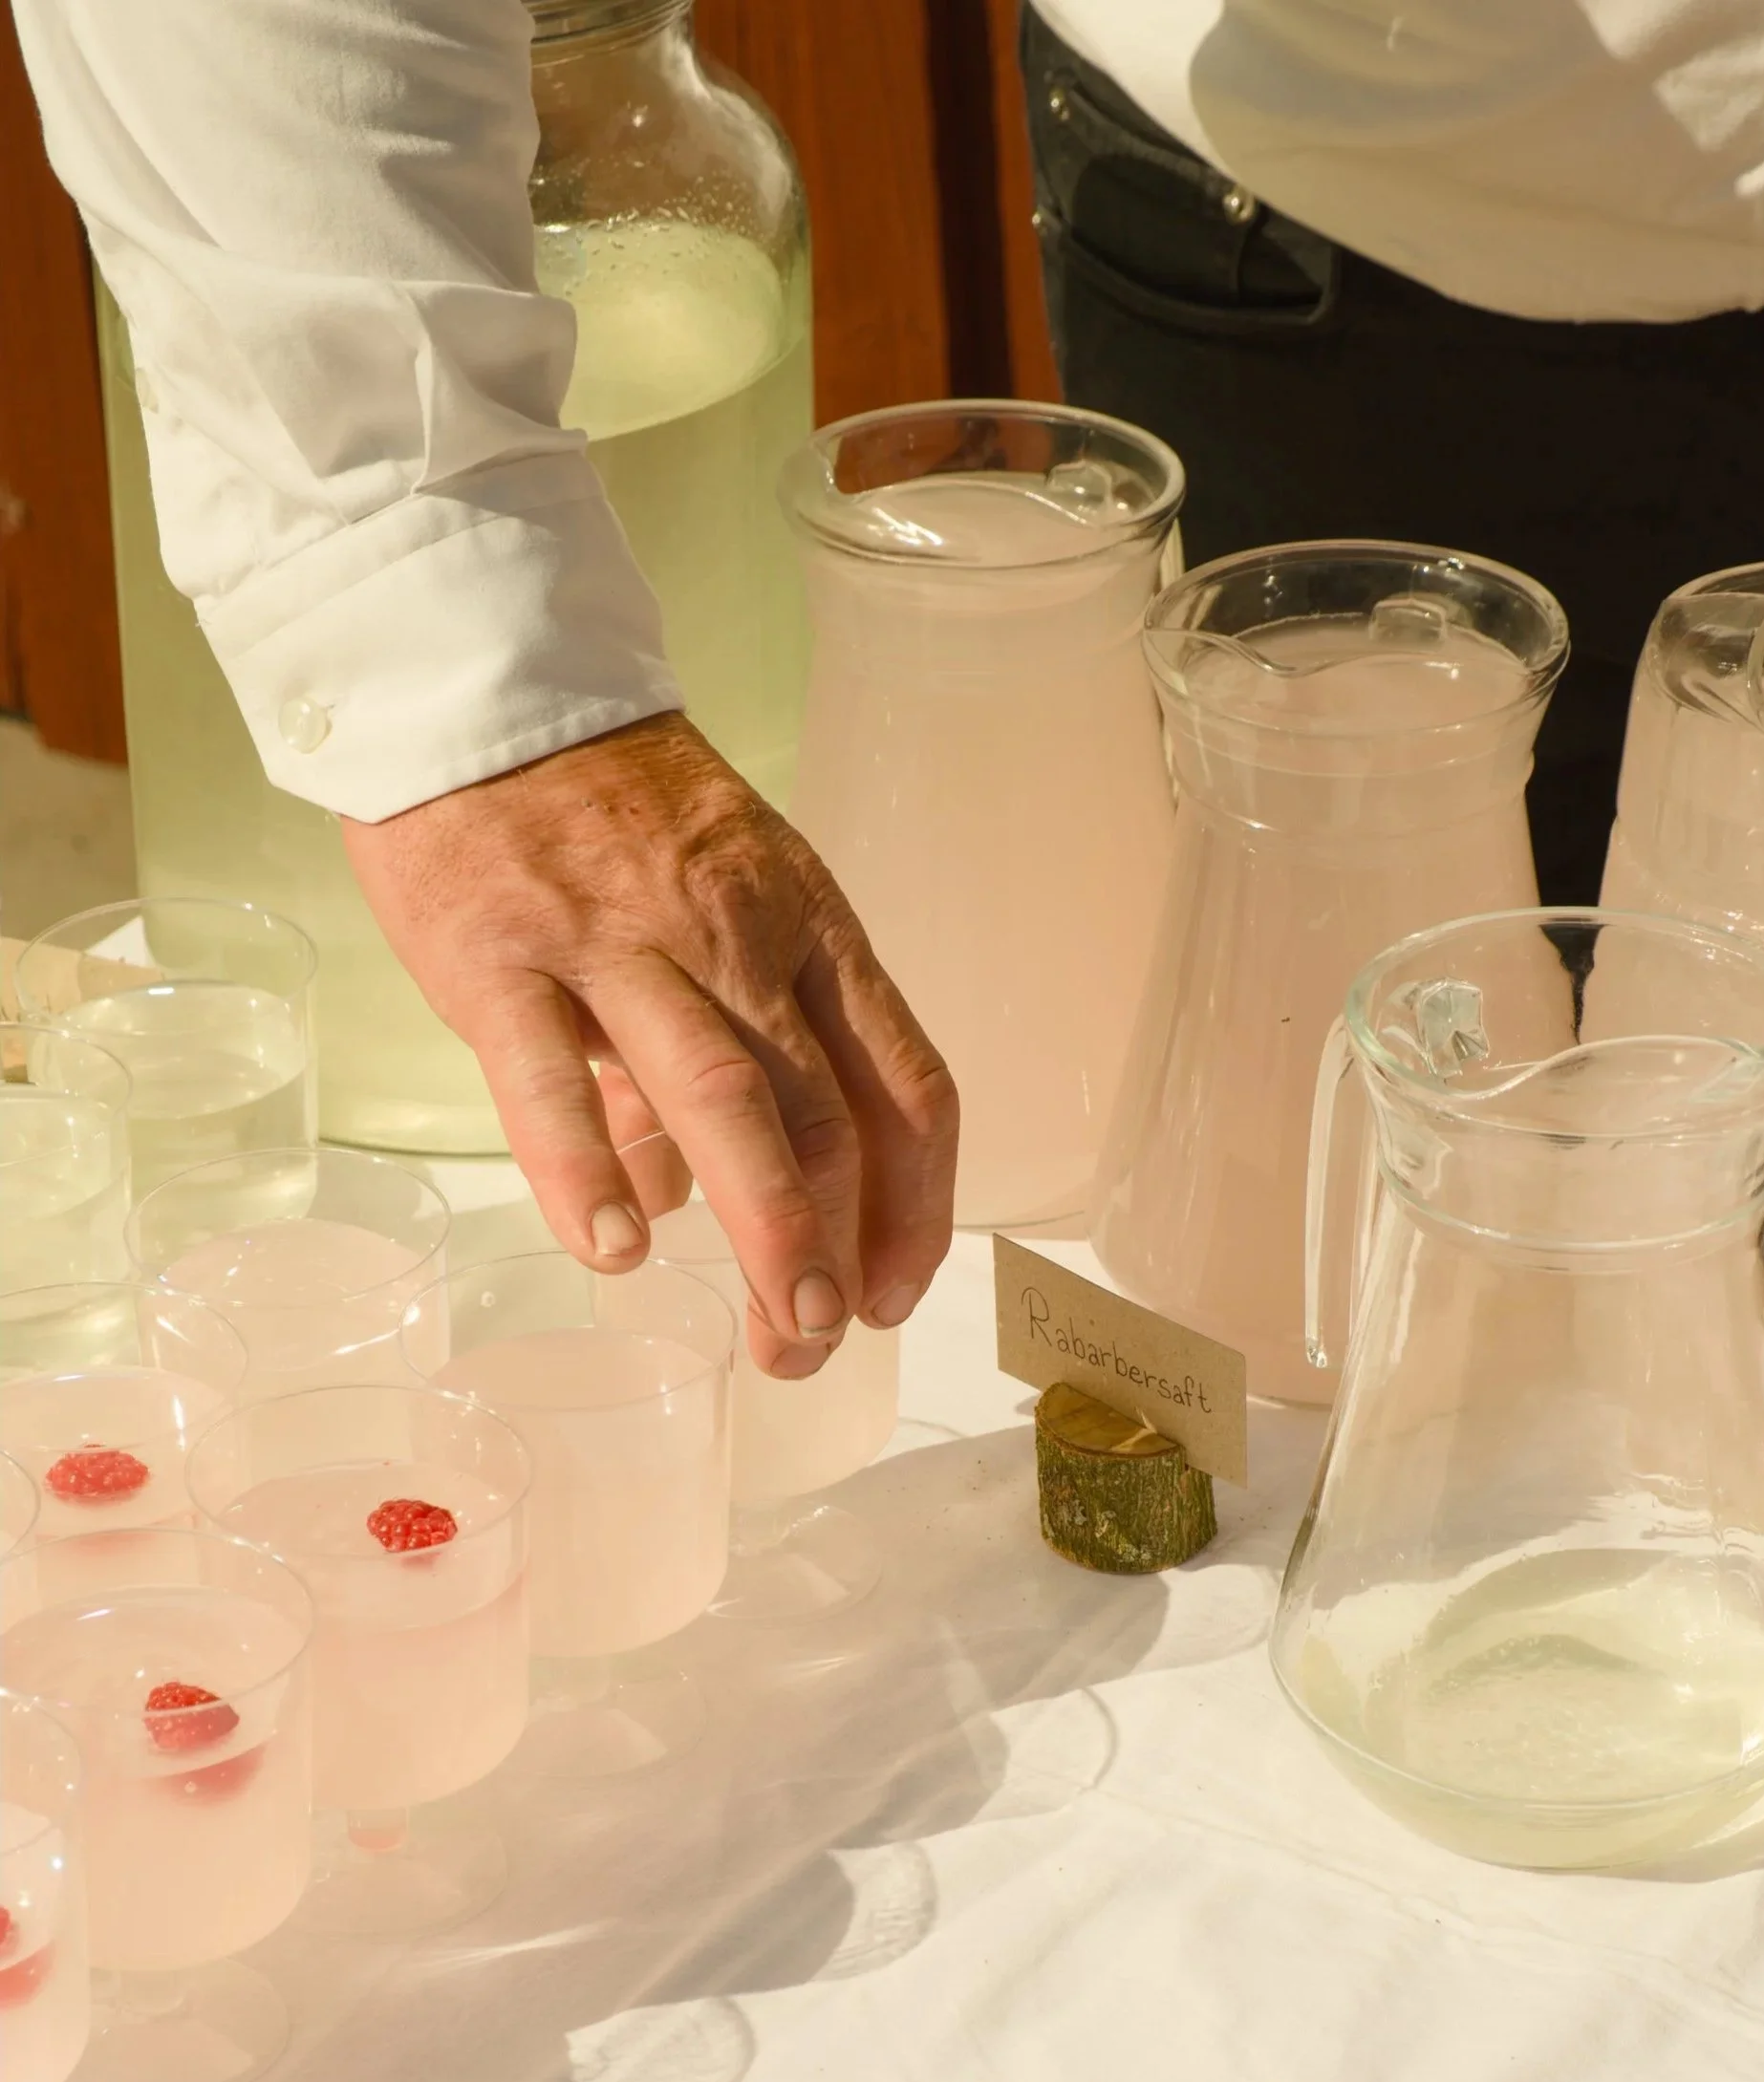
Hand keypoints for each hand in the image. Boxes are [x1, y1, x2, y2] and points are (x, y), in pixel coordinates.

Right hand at [342, 714, 957, 1377]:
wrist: (477, 689)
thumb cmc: (605, 816)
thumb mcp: (715, 904)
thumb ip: (726, 1043)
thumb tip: (697, 1193)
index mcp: (807, 928)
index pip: (903, 1083)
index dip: (918, 1202)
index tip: (901, 1289)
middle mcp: (735, 940)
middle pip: (826, 1114)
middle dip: (839, 1248)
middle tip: (819, 1343)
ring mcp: (620, 947)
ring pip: (726, 1102)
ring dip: (766, 1230)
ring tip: (778, 1333)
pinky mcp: (503, 959)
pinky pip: (553, 1082)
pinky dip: (586, 1174)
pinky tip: (614, 1252)